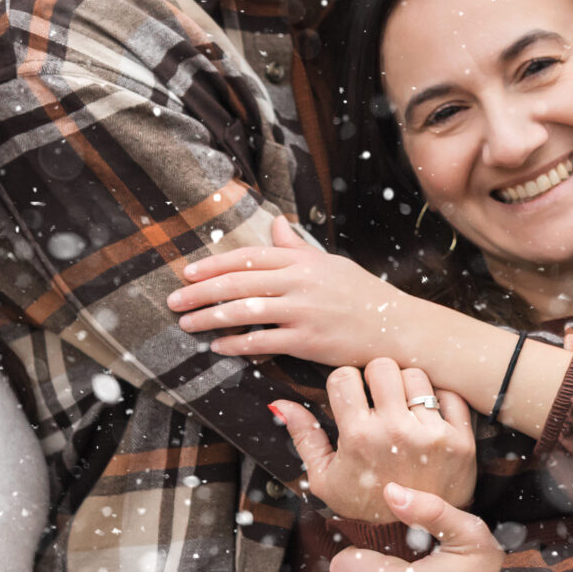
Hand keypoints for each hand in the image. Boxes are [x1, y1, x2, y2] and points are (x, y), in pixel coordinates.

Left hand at [169, 215, 421, 366]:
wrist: (399, 328)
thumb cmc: (364, 297)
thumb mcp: (332, 264)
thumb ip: (298, 248)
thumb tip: (275, 226)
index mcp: (304, 260)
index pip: (249, 257)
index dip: (214, 265)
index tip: (187, 272)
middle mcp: (301, 281)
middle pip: (238, 282)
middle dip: (200, 291)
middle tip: (173, 300)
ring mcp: (304, 311)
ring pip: (245, 311)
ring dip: (209, 317)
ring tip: (186, 323)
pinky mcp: (309, 341)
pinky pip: (263, 342)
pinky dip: (236, 343)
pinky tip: (218, 346)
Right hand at [273, 360, 476, 523]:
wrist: (412, 535)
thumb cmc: (364, 502)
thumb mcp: (325, 477)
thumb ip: (304, 436)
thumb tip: (278, 403)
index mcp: (359, 437)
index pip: (344, 376)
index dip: (344, 384)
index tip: (349, 399)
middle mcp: (396, 431)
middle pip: (382, 366)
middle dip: (375, 379)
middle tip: (377, 399)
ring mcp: (432, 435)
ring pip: (416, 375)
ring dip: (406, 388)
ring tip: (402, 410)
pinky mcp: (461, 440)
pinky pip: (449, 394)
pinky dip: (438, 400)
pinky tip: (426, 418)